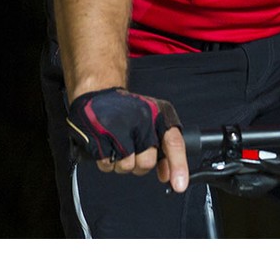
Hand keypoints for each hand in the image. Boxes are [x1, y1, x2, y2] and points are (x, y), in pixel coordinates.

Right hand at [66, 87, 188, 191]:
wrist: (100, 94)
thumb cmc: (130, 111)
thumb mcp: (154, 123)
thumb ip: (165, 150)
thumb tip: (169, 177)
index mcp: (159, 116)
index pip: (173, 143)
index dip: (178, 166)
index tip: (180, 184)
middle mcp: (142, 121)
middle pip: (147, 162)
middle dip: (140, 163)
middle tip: (134, 149)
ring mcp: (120, 128)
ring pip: (127, 167)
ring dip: (122, 162)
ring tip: (119, 144)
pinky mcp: (100, 137)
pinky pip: (107, 166)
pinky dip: (107, 161)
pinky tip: (107, 145)